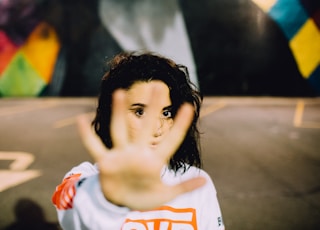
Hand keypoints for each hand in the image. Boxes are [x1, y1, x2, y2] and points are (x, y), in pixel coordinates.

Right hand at [76, 88, 205, 210]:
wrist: (122, 203)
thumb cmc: (144, 197)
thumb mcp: (165, 194)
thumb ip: (183, 187)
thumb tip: (206, 180)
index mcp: (154, 161)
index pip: (170, 141)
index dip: (179, 126)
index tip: (188, 107)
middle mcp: (137, 153)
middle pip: (145, 127)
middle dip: (152, 108)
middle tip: (158, 86)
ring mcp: (121, 156)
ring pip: (119, 130)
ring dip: (118, 113)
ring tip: (119, 93)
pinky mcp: (106, 163)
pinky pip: (95, 147)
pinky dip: (87, 135)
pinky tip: (81, 119)